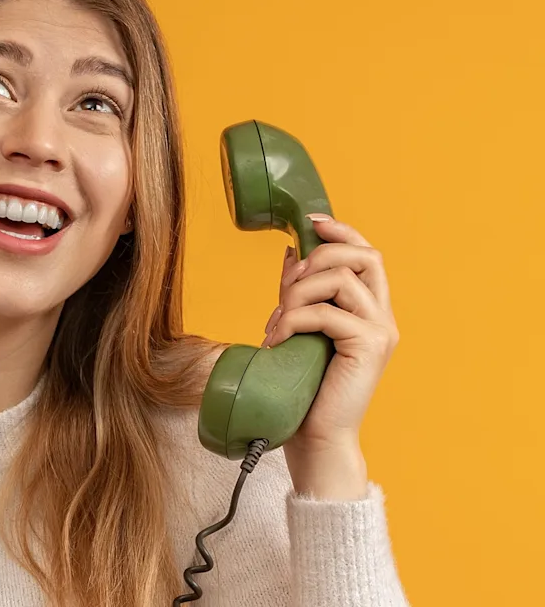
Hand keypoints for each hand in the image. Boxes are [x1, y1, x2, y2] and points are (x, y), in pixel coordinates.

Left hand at [261, 213, 399, 499]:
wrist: (316, 438)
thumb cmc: (305, 388)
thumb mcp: (300, 329)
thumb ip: (301, 294)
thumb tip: (290, 252)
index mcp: (370, 310)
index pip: (367, 254)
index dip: (342, 231)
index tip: (310, 222)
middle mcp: (383, 317)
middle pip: (364, 255)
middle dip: (319, 256)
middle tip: (287, 286)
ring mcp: (380, 331)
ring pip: (340, 279)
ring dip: (298, 293)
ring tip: (276, 323)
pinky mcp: (367, 346)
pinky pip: (326, 312)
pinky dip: (293, 320)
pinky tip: (276, 340)